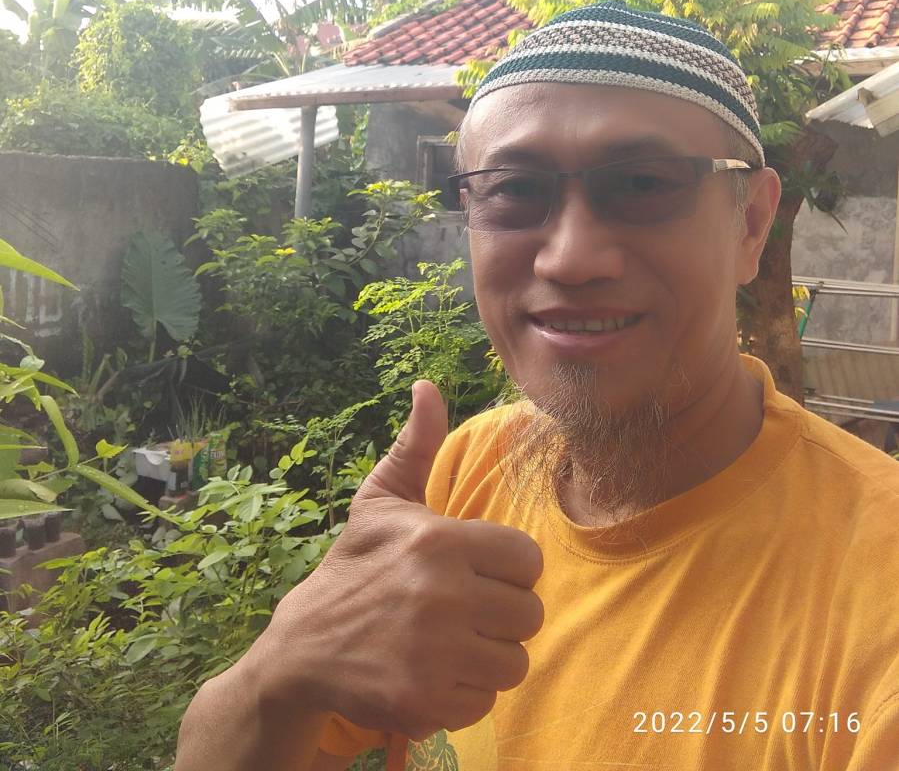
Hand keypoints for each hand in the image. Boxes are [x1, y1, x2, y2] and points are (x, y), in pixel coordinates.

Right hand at [265, 379, 543, 742]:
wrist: (303, 647)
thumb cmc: (356, 566)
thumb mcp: (382, 501)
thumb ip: (417, 445)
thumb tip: (428, 386)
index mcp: (439, 540)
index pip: (528, 560)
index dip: (508, 568)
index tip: (480, 573)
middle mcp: (440, 595)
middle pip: (528, 613)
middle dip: (502, 615)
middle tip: (465, 612)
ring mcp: (432, 652)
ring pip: (514, 661)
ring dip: (489, 656)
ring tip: (453, 643)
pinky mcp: (424, 700)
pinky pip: (485, 701)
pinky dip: (466, 692)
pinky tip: (435, 672)